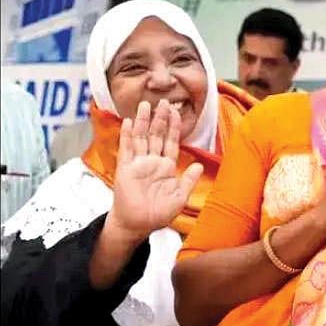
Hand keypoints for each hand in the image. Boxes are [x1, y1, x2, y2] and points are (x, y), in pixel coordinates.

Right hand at [107, 100, 202, 243]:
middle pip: (157, 135)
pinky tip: (130, 122)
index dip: (174, 127)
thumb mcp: (180, 197)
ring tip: (146, 105)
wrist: (138, 225)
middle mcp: (152, 162)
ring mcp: (138, 164)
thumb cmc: (158, 213)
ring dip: (144, 121)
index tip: (177, 112)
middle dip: (161, 118)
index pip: (171, 141)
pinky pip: (126, 149)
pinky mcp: (125, 169)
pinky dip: (128, 135)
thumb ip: (189, 180)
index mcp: (166, 167)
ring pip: (142, 137)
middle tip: (164, 101)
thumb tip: (199, 165)